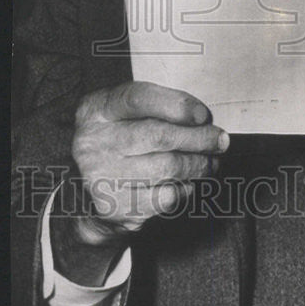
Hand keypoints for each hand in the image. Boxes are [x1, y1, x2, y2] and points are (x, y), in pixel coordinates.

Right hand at [50, 81, 228, 285]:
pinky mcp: (115, 207)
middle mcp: (93, 142)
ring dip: (198, 164)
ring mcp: (102, 176)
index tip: (202, 114)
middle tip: (219, 140)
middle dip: (198, 138)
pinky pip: (165, 197)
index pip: (137, 98)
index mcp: (96, 110)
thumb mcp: (124, 114)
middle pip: (158, 135)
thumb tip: (201, 119)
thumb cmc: (117, 143)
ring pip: (167, 167)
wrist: (85, 194)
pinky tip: (188, 183)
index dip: (175, 104)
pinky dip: (185, 188)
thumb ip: (156, 107)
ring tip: (211, 162)